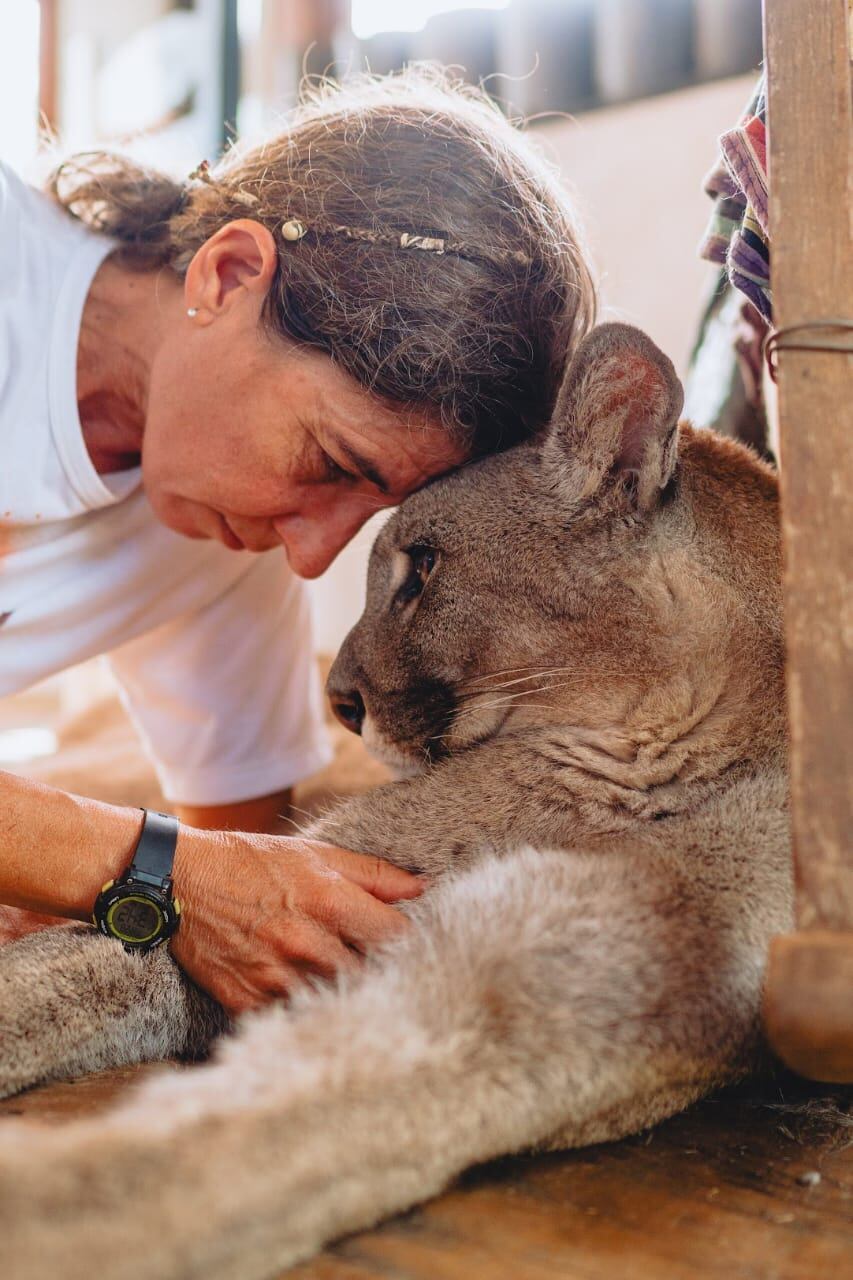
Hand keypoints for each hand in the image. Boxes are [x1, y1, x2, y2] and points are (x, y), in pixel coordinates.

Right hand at [170, 828, 424, 1013]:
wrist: (178, 880)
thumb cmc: (252, 862)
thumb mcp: (315, 854)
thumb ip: (372, 874)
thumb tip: (422, 888)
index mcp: (329, 900)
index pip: (396, 938)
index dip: (412, 944)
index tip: (417, 947)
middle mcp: (306, 942)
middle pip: (370, 977)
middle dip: (382, 975)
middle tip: (387, 974)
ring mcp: (275, 976)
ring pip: (335, 1002)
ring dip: (346, 997)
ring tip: (349, 988)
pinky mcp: (247, 1001)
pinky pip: (292, 1019)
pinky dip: (304, 1012)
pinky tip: (308, 1000)